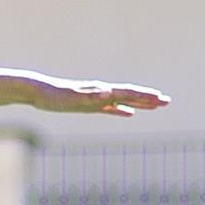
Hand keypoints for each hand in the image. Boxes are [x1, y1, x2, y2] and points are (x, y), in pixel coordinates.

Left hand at [29, 77, 167, 116]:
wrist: (38, 91)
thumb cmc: (54, 95)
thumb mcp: (72, 97)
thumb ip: (91, 95)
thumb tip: (109, 92)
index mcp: (100, 91)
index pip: (127, 93)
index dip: (144, 96)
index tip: (160, 98)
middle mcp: (101, 93)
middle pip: (130, 95)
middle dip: (148, 99)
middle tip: (167, 101)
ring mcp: (96, 99)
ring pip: (123, 101)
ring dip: (139, 104)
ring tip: (155, 106)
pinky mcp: (89, 105)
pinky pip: (111, 109)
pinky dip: (122, 111)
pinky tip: (129, 114)